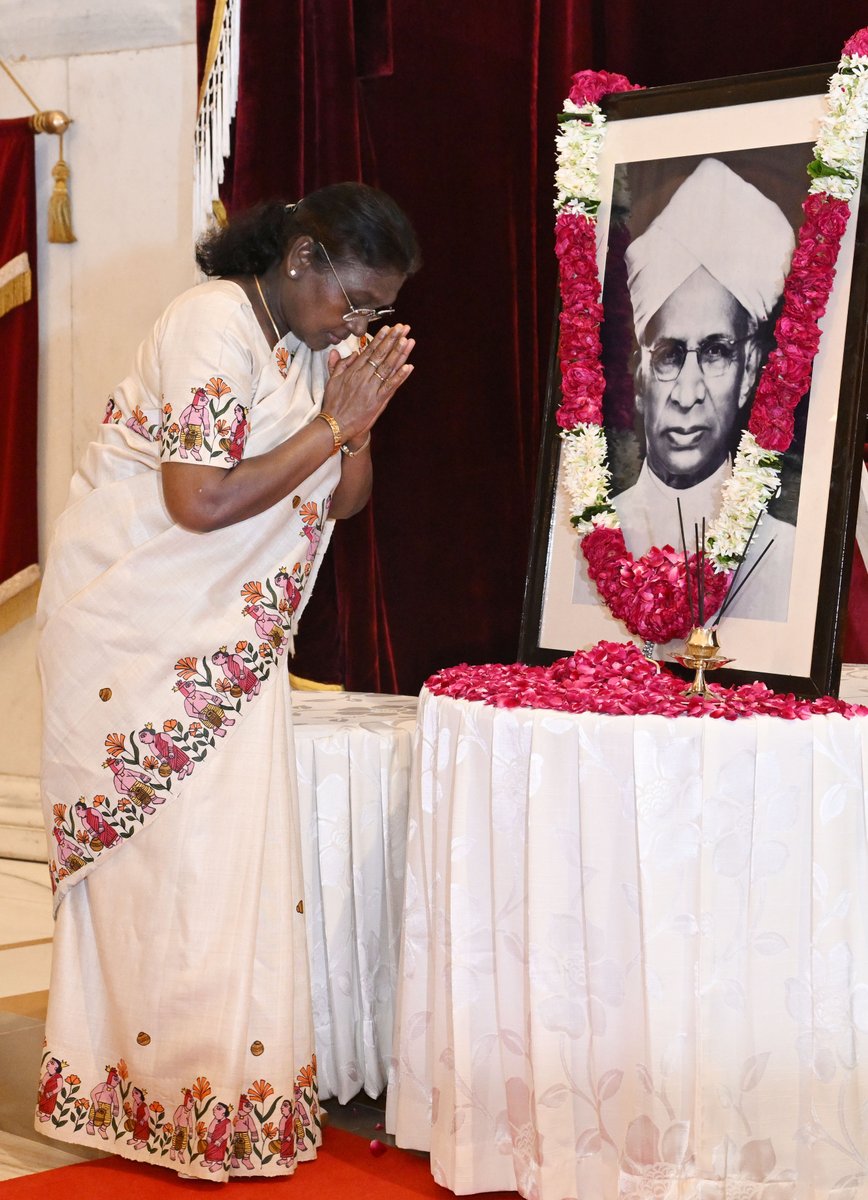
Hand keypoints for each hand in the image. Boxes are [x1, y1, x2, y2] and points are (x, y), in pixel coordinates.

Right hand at [323, 324, 414, 443]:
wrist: (335, 425)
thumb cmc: (333, 404)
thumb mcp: (332, 381)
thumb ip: (338, 365)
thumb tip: (347, 353)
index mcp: (353, 371)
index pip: (369, 351)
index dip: (380, 339)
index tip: (388, 328)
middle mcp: (363, 377)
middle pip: (380, 355)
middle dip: (392, 340)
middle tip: (402, 328)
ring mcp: (371, 388)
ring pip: (387, 367)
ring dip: (398, 353)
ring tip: (407, 340)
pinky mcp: (377, 401)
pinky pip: (391, 386)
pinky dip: (400, 376)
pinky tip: (409, 367)